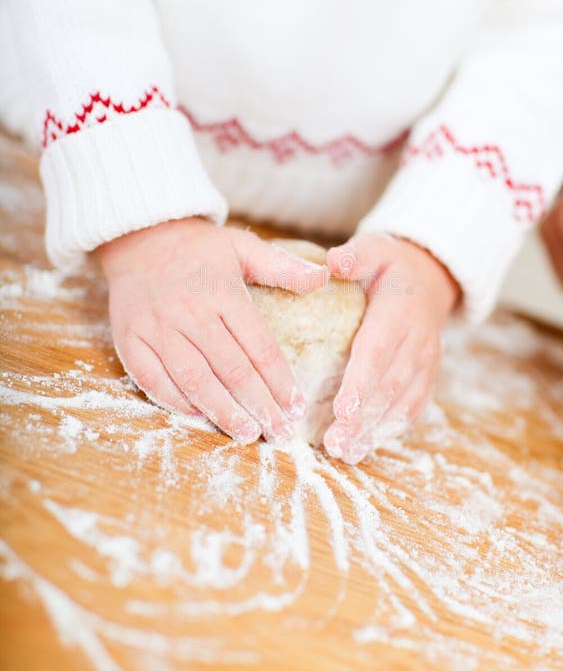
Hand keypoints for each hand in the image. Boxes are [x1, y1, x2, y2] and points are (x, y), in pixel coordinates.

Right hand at [97, 218, 327, 445]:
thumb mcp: (243, 246)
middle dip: (259, 405)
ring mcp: (157, 328)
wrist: (139, 236)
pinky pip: (151, 378)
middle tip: (279, 433)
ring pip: (193, 378)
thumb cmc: (199, 248)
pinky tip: (199, 417)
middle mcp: (190, 313)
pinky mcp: (131, 339)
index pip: (259, 345)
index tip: (297, 406)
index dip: (280, 380)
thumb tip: (323, 278)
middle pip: (230, 368)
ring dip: (221, 410)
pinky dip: (175, 401)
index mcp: (223, 292)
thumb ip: (283, 266)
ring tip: (246, 434)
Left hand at [323, 234, 458, 463]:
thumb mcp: (374, 249)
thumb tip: (334, 262)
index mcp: (399, 311)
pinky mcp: (426, 376)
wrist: (430, 278)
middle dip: (362, 418)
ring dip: (374, 430)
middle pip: (389, 385)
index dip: (362, 381)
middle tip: (335, 443)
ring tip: (345, 452)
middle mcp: (417, 341)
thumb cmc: (389, 266)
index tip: (342, 408)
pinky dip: (391, 429)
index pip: (379, 350)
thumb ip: (356, 257)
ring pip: (402, 402)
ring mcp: (425, 362)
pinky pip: (412, 407)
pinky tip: (366, 446)